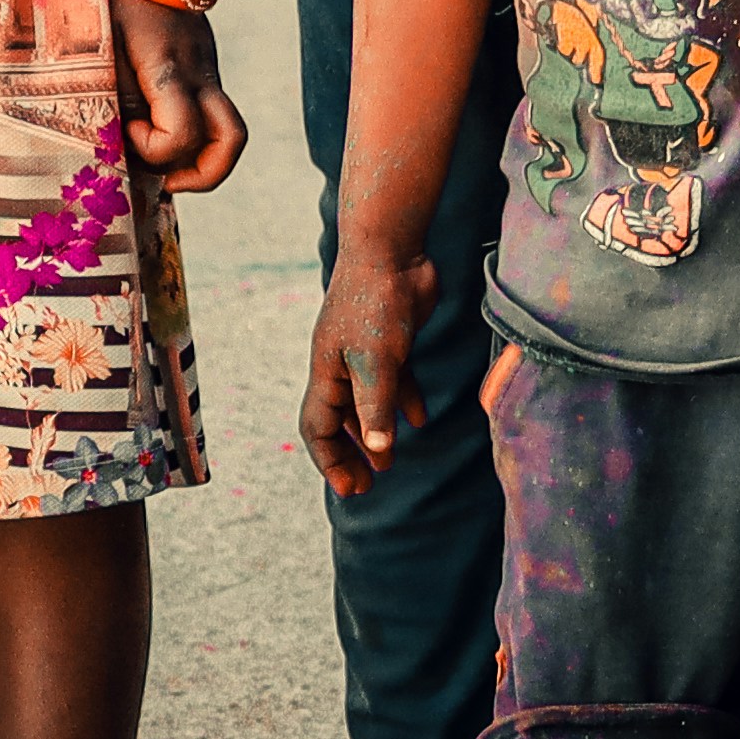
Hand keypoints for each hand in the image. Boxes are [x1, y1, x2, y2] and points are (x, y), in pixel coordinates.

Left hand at [115, 0, 246, 194]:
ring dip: (198, 155)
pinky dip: (189, 130)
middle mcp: (199, 73)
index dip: (153, 149)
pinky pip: (210, 109)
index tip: (125, 130)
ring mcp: (207, 68)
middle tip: (164, 177)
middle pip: (232, 141)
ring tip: (159, 156)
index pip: (182, 135)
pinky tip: (154, 124)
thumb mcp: (97, 48)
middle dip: (201, 175)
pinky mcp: (204, 64)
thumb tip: (112, 141)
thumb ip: (108, 95)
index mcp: (169, 70)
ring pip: (228, 129)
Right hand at [305, 239, 432, 490]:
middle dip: (351, 455)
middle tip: (368, 486)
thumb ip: (376, 406)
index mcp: (327, 374)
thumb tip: (379, 452)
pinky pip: (394, 381)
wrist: (393, 250)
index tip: (350, 488)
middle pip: (340, 422)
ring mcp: (367, 353)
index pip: (319, 428)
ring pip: (367, 404)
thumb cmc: (374, 302)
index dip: (331, 460)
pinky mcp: (393, 340)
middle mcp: (342, 367)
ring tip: (390, 464)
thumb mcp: (376, 360)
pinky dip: (405, 401)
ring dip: (377, 434)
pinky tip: (420, 419)